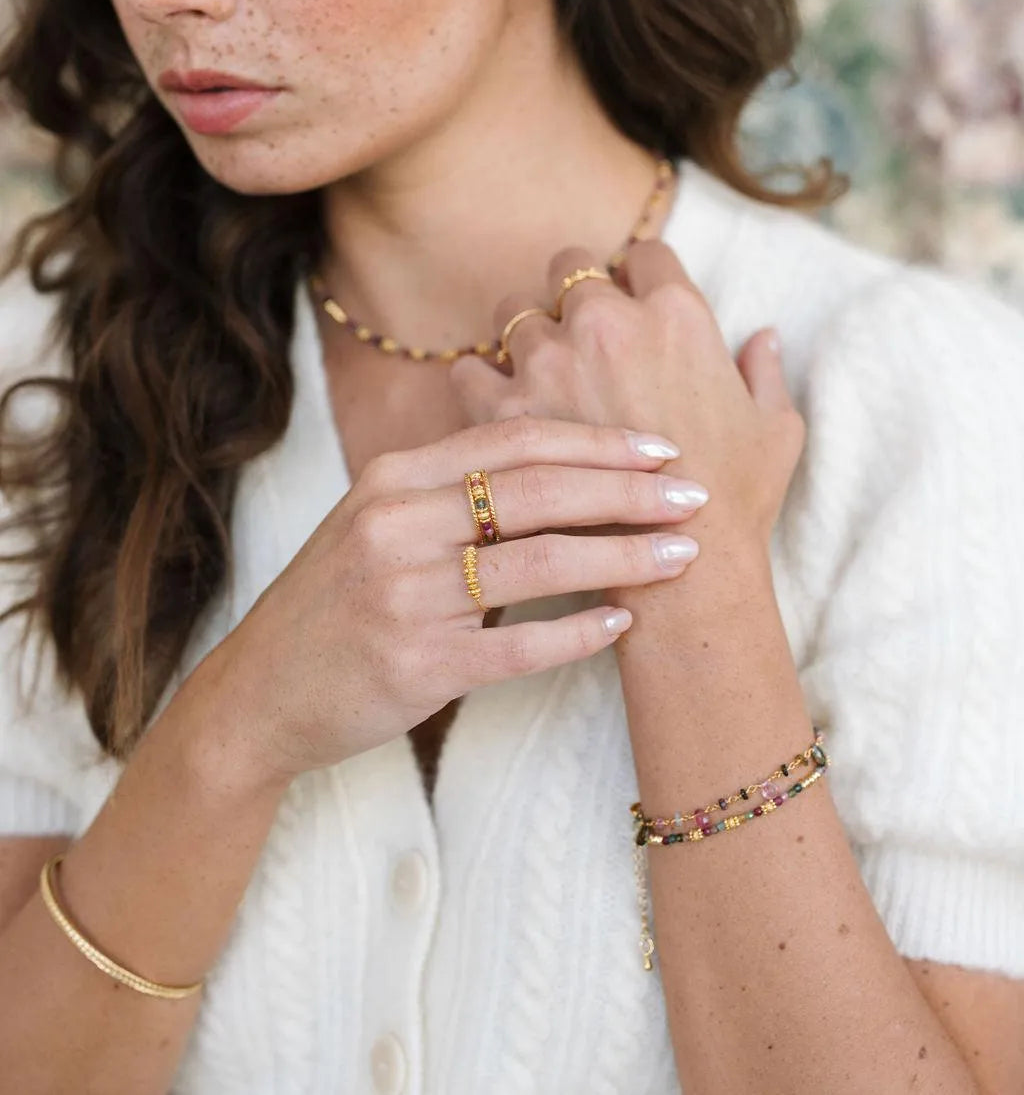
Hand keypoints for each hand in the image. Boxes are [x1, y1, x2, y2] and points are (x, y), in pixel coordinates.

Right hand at [215, 417, 710, 781]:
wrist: (257, 694)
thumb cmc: (335, 602)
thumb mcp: (375, 521)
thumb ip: (449, 486)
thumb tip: (552, 453)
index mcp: (392, 477)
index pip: (513, 439)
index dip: (596, 439)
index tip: (661, 447)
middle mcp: (396, 524)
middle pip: (536, 490)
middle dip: (626, 491)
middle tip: (693, 494)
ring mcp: (405, 595)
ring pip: (538, 562)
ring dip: (622, 556)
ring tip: (684, 556)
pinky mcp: (416, 665)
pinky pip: (517, 645)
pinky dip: (577, 633)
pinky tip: (622, 625)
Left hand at [449, 238, 805, 558]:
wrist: (686, 568)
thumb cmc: (740, 499)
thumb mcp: (776, 429)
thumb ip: (765, 371)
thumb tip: (764, 336)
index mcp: (675, 314)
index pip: (644, 254)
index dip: (639, 275)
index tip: (637, 303)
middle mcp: (606, 322)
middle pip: (570, 266)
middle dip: (574, 291)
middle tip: (582, 333)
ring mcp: (550, 362)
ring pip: (513, 309)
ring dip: (525, 332)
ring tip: (539, 369)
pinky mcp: (506, 409)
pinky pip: (470, 368)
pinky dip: (480, 380)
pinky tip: (498, 401)